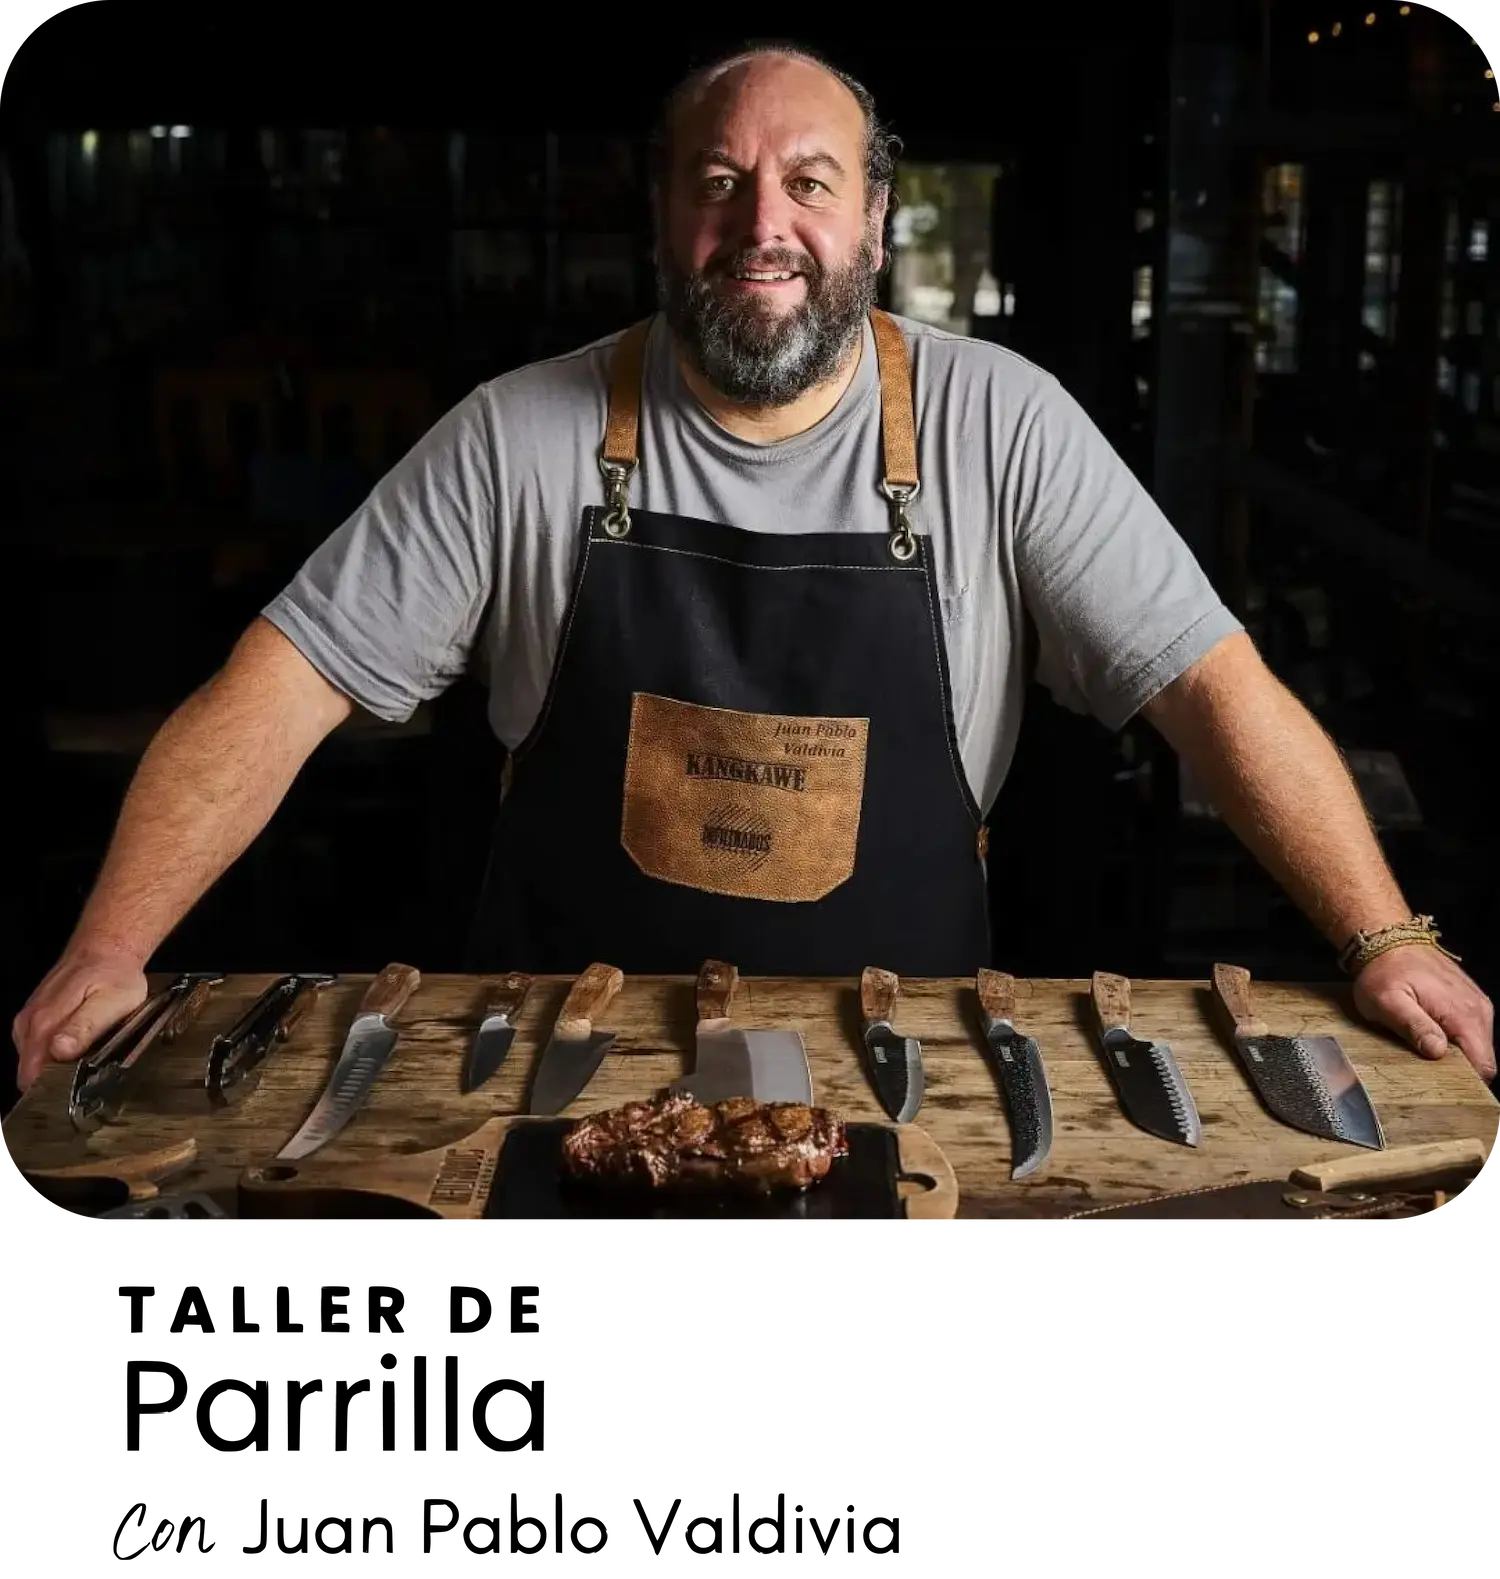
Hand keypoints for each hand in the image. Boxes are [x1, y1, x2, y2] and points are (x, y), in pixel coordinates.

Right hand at [12, 949, 148, 1092]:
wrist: (107, 948)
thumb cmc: (114, 976)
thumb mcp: (111, 1003)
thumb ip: (84, 1028)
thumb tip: (58, 1051)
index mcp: (43, 1023)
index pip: (31, 1075)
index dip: (51, 1090)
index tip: (74, 1095)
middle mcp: (28, 1024)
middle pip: (30, 1071)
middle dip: (54, 1082)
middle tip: (86, 1081)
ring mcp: (29, 1020)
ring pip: (34, 1060)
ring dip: (55, 1067)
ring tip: (86, 1063)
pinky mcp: (35, 1018)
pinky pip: (37, 1047)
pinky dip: (54, 1054)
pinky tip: (77, 1049)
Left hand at [1352, 945, 1495, 1082]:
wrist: (1389, 940)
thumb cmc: (1384, 971)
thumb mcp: (1387, 1001)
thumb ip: (1414, 1026)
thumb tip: (1438, 1051)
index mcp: (1463, 1014)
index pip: (1483, 1064)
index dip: (1466, 1081)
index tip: (1441, 1085)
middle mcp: (1478, 1010)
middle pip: (1481, 1058)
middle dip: (1458, 1070)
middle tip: (1426, 1070)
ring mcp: (1475, 1005)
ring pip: (1475, 1046)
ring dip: (1454, 1054)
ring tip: (1423, 1051)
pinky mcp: (1468, 1002)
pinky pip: (1469, 1032)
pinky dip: (1453, 1040)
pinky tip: (1429, 1036)